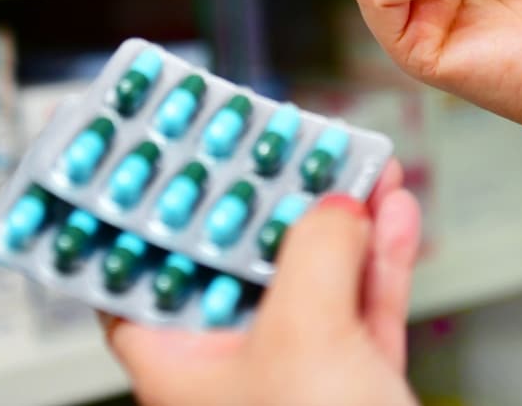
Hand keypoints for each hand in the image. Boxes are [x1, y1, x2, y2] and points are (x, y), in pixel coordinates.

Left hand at [104, 162, 420, 405]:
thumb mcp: (305, 338)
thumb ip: (315, 253)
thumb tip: (333, 205)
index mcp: (175, 360)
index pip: (128, 269)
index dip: (130, 209)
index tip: (143, 154)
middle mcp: (226, 364)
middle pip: (230, 257)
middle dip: (262, 196)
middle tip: (273, 140)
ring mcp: (293, 373)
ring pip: (307, 274)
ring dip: (336, 214)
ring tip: (352, 159)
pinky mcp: (352, 384)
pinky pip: (361, 306)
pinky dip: (379, 258)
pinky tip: (393, 210)